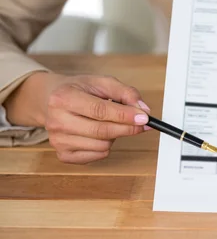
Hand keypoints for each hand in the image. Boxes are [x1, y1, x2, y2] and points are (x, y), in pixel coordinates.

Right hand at [5, 72, 150, 163]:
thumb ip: (125, 92)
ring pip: (102, 145)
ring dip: (115, 136)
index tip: (144, 118)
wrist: (51, 100)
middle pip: (102, 131)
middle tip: (142, 124)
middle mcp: (57, 121)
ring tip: (108, 123)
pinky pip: (97, 156)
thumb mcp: (102, 82)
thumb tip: (143, 110)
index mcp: (64, 98)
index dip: (125, 116)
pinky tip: (99, 134)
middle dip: (127, 128)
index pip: (100, 111)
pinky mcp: (63, 155)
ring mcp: (58, 140)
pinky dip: (106, 146)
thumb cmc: (80, 90)